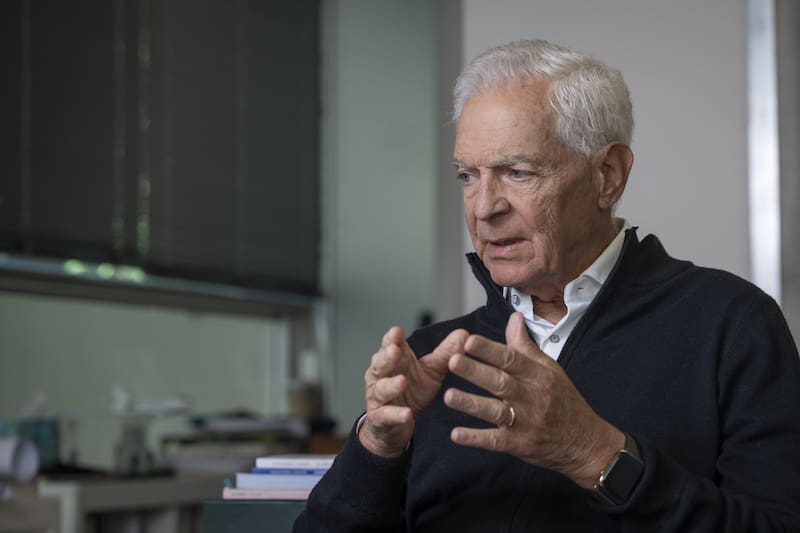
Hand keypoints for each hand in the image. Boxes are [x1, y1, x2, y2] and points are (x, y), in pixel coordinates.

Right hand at [361, 326, 469, 457]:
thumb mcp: (430, 372)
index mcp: (394, 361)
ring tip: (401, 382)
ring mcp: (378, 397)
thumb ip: (445, 354)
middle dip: (387, 357)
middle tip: (395, 350)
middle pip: (380, 364)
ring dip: (391, 385)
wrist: (396, 425)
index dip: (392, 339)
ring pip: (381, 389)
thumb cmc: (412, 392)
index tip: (397, 331)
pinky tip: (407, 414)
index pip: (389, 345)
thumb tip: (464, 334)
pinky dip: (396, 414)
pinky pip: (387, 415)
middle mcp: (381, 376)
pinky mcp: (380, 419)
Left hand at [443, 312, 623, 488]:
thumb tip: (513, 317)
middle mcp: (530, 396)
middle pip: (500, 382)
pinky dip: (476, 438)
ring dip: (471, 404)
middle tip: (452, 361)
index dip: (489, 350)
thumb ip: (525, 345)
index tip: (468, 340)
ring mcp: (525, 422)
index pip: (510, 359)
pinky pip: (495, 441)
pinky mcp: (520, 444)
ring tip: (448, 396)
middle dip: (475, 372)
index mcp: (537, 375)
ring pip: (495, 411)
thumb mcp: (549, 368)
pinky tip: (457, 434)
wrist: (585, 441)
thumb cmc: (564, 400)